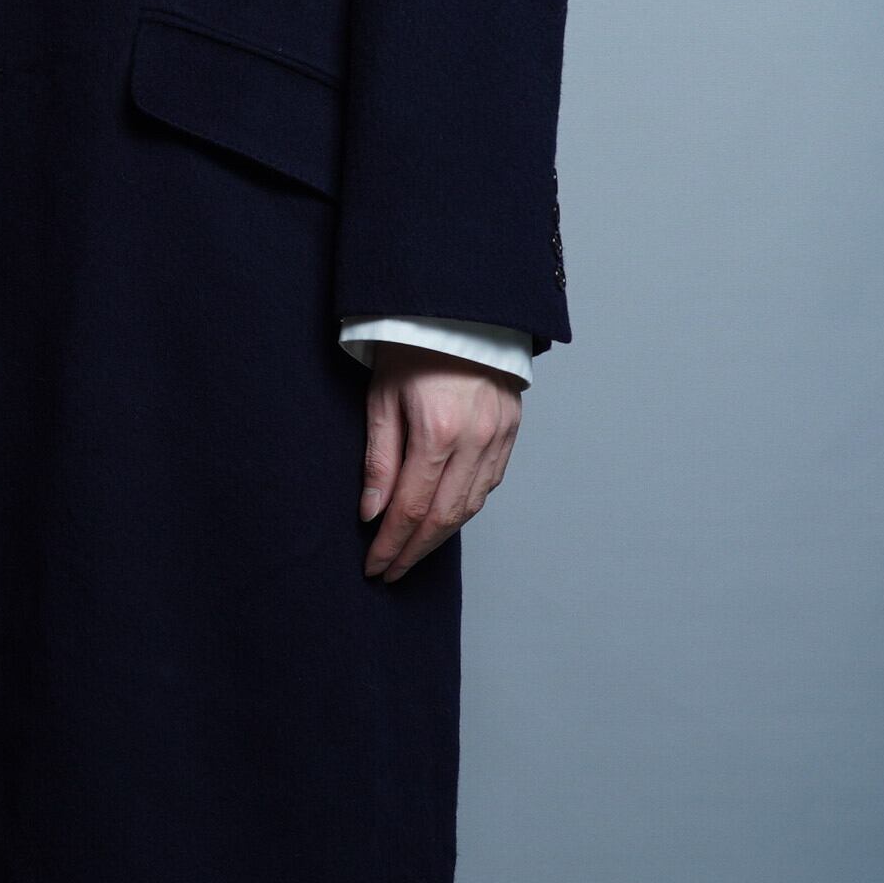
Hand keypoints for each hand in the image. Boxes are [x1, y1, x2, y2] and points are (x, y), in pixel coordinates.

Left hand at [359, 343, 522, 580]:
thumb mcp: (382, 399)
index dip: (391, 544)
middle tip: (390, 572)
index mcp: (438, 431)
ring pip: (471, 506)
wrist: (458, 310)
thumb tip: (372, 514)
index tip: (374, 566)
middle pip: (444, 517)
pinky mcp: (511, 431)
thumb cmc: (412, 348)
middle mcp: (475, 439)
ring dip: (440, 537)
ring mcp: (498, 436)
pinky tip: (444, 520)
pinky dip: (465, 509)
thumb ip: (379, 459)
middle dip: (413, 551)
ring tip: (411, 554)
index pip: (412, 507)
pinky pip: (489, 484)